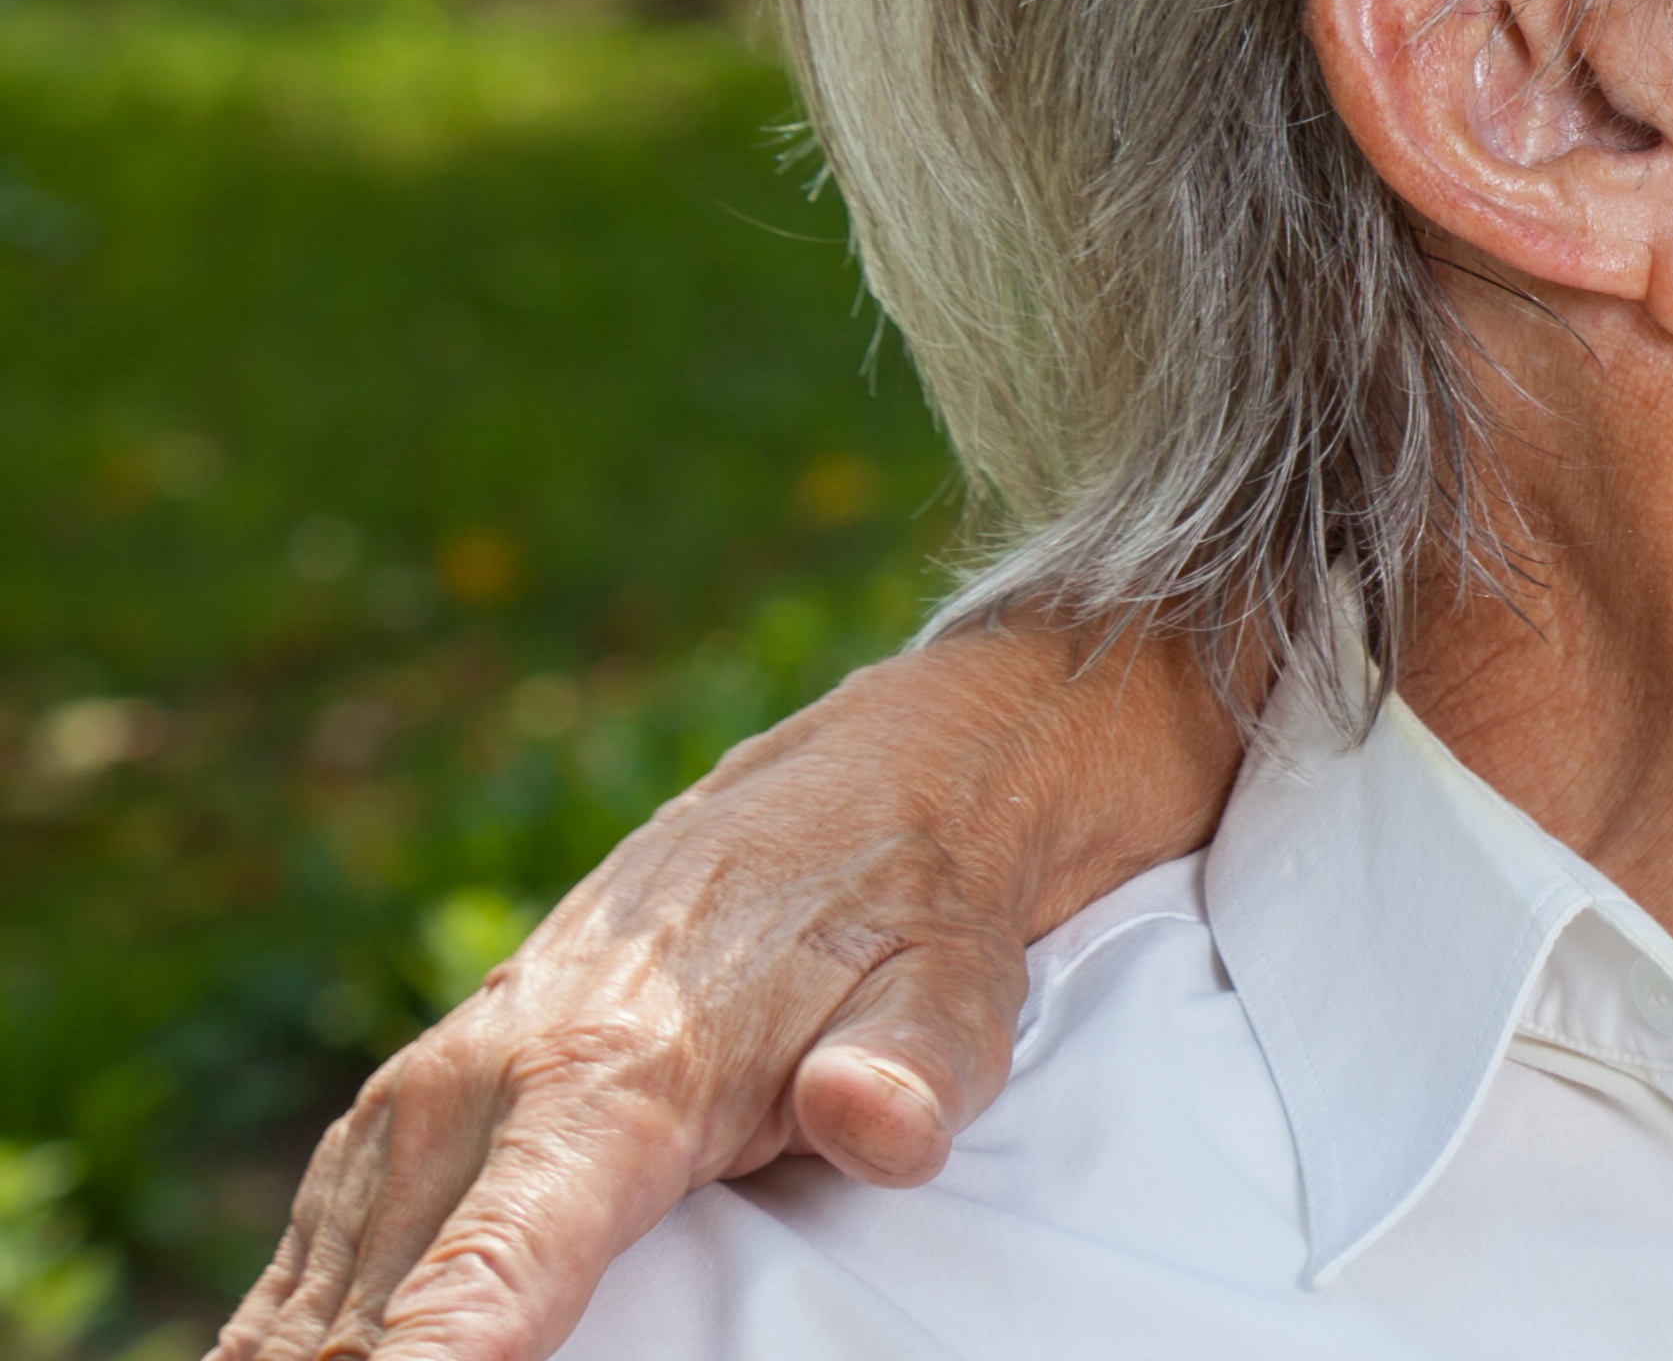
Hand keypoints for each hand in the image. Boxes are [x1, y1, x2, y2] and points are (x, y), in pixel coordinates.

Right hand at [217, 621, 1236, 1360]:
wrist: (855, 796)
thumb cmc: (904, 923)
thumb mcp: (946, 995)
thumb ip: (908, 1076)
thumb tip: (880, 1124)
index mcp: (613, 1077)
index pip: (489, 1263)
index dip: (437, 1359)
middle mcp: (485, 1083)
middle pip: (370, 1313)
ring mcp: (426, 1094)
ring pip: (320, 1292)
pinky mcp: (406, 1108)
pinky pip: (316, 1253)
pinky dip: (298, 1330)